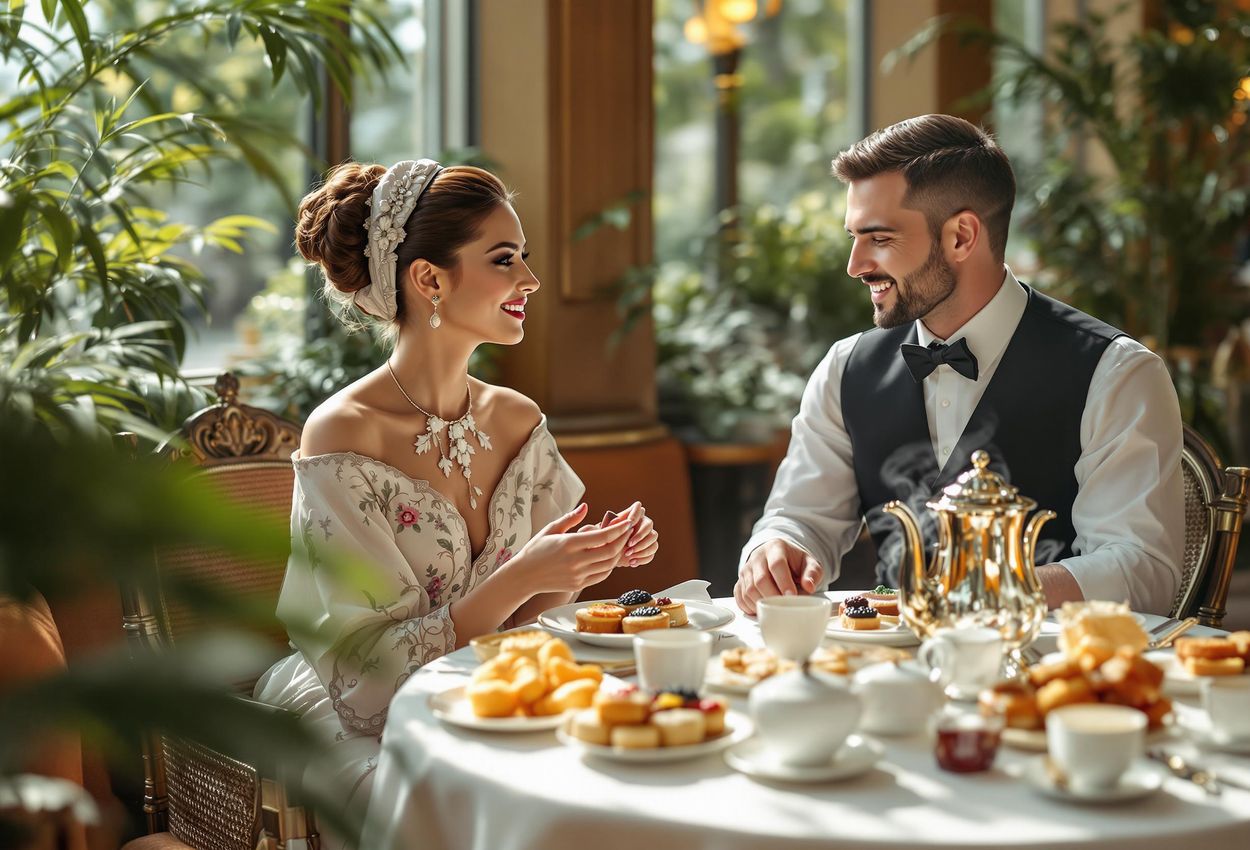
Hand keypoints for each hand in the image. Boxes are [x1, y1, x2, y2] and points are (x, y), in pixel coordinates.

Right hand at [508, 503, 633, 594]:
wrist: (524, 576)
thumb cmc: (535, 550)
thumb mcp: (550, 529)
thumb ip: (570, 518)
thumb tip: (586, 507)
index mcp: (569, 544)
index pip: (602, 536)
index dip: (618, 529)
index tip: (627, 521)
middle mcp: (575, 560)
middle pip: (610, 551)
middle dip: (624, 539)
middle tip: (629, 531)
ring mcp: (578, 574)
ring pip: (609, 564)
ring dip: (619, 553)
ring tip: (622, 542)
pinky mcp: (578, 584)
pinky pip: (602, 575)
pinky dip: (610, 565)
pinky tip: (611, 556)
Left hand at [576, 502, 658, 567]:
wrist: (601, 558)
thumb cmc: (594, 543)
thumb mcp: (588, 536)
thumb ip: (589, 527)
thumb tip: (584, 512)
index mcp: (627, 516)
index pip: (638, 510)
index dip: (635, 516)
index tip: (628, 526)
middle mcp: (639, 524)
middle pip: (649, 524)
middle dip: (640, 535)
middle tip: (629, 545)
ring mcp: (645, 537)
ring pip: (653, 538)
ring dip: (643, 547)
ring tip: (629, 555)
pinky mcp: (647, 550)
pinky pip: (652, 552)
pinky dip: (644, 557)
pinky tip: (632, 562)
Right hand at [734, 539, 822, 615]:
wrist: (779, 557)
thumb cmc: (794, 562)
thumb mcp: (809, 563)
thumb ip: (813, 573)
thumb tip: (809, 586)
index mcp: (775, 548)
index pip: (777, 565)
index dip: (784, 582)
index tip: (792, 596)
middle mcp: (757, 557)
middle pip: (760, 580)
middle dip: (773, 597)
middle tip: (785, 607)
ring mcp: (746, 569)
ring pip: (748, 590)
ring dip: (762, 604)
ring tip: (775, 610)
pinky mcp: (740, 581)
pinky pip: (740, 597)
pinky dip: (750, 607)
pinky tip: (761, 610)